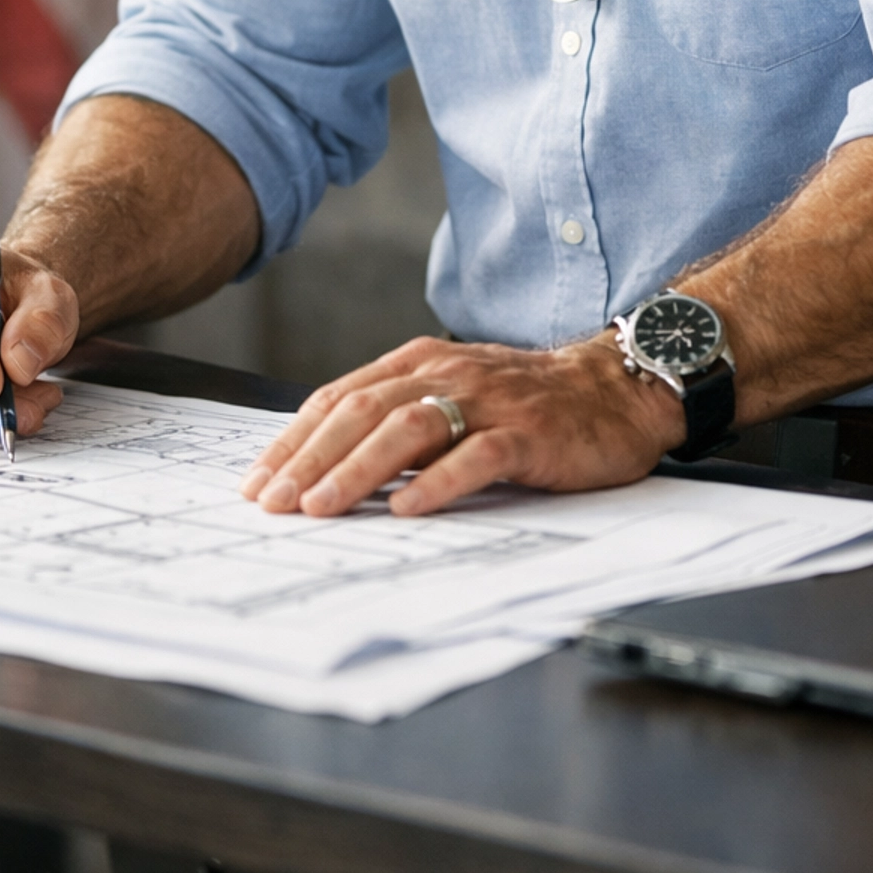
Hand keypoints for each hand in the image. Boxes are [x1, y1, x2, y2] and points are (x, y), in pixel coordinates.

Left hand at [239, 331, 685, 517]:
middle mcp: (448, 374)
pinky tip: (407, 510)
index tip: (258, 481)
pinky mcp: (529, 434)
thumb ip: (399, 419)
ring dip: (358, 469)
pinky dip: (438, 483)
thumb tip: (328, 468)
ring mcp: (490, 403)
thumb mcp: (454, 395)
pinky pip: (477, 456)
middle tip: (273, 502)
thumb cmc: (527, 402)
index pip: (340, 398)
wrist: (615, 388)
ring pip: (409, 429)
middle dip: (309, 459)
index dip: (294, 440)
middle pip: (363, 411)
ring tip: (321, 507)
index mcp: (421, 363)